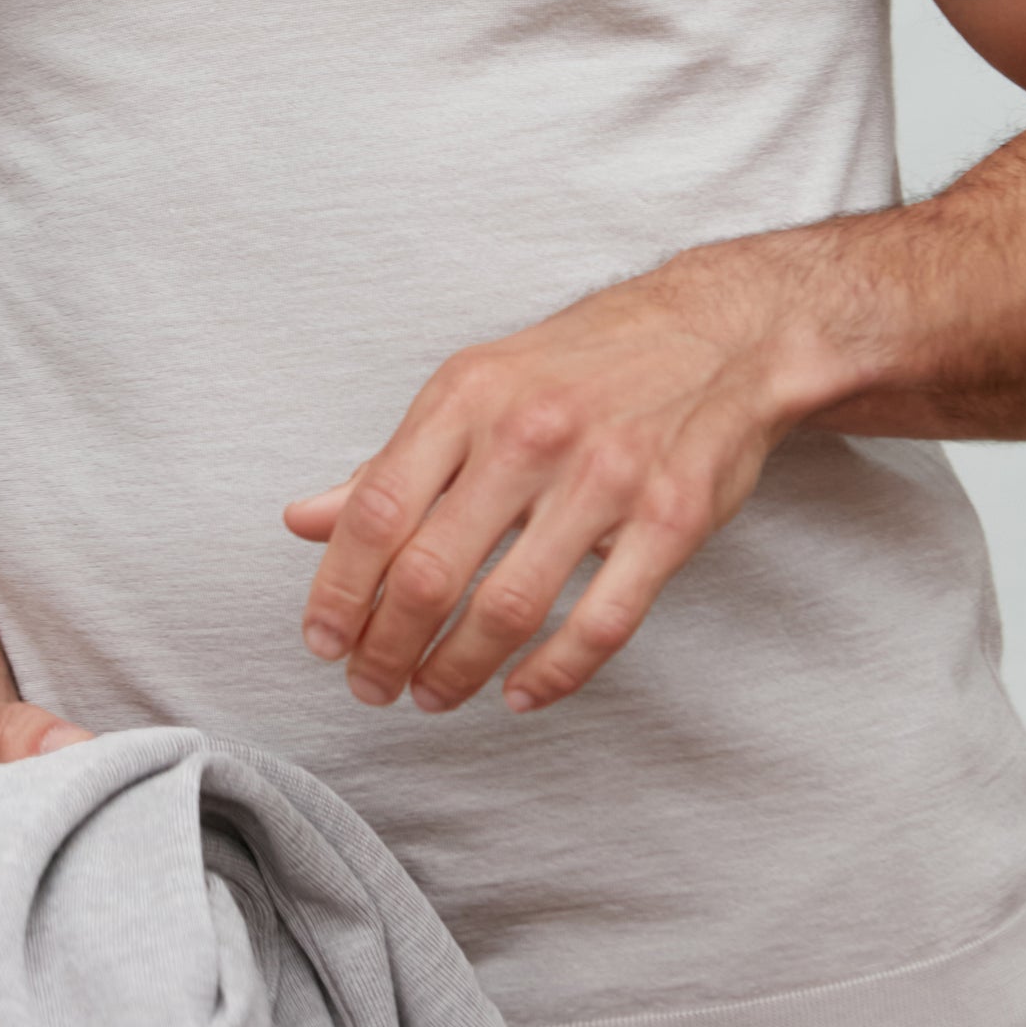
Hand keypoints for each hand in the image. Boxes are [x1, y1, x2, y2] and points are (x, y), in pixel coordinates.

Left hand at [283, 253, 828, 716]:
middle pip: (430, 569)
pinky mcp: (670, 518)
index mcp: (470, 395)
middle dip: (386, 647)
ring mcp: (605, 477)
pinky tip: (519, 692)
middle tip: (371, 684)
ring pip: (508, 606)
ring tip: (432, 694)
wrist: (720, 332)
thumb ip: (393, 460)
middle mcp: (531, 432)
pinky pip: (602, 622)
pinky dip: (553, 674)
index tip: (323, 640)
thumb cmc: (585, 363)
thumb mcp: (477, 387)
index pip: (377, 509)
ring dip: (457, 670)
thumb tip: (305, 520)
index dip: (338, 589)